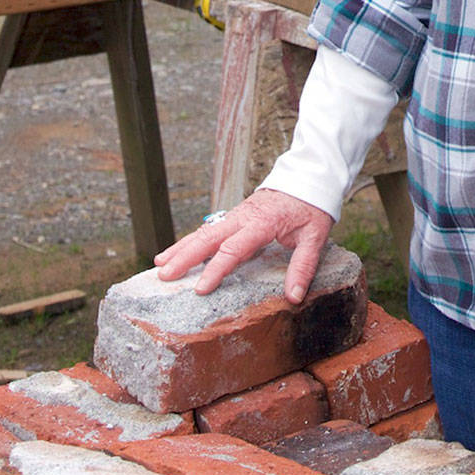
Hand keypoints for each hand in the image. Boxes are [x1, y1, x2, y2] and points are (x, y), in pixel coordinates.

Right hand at [154, 190, 334, 303]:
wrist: (308, 178)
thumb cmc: (311, 208)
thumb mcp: (315, 237)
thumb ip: (303, 266)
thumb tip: (294, 297)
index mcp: (261, 223)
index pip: (233, 249)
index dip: (215, 269)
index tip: (200, 289)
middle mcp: (243, 217)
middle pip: (208, 238)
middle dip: (184, 257)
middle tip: (164, 276)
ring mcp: (236, 215)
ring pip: (202, 232)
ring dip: (181, 248)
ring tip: (159, 265)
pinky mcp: (234, 216)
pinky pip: (207, 229)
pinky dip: (189, 241)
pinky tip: (174, 253)